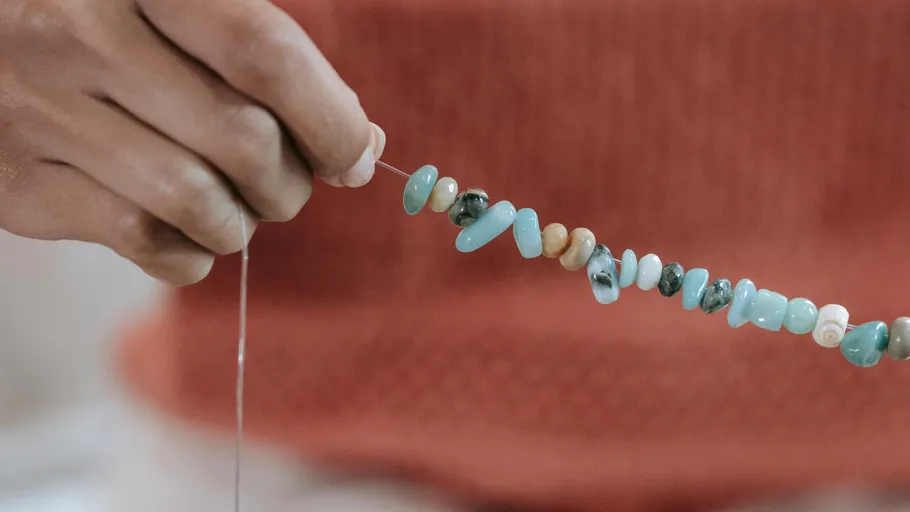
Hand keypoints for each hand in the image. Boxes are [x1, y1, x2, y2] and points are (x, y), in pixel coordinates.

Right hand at [0, 0, 384, 284]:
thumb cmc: (116, 26)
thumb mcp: (185, 10)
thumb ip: (271, 63)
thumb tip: (362, 147)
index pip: (265, 55)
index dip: (331, 120)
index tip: (355, 158)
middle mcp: (78, 32)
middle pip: (242, 140)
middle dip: (291, 184)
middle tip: (285, 185)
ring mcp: (38, 108)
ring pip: (196, 201)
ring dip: (241, 223)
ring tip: (236, 209)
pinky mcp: (19, 181)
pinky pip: (144, 241)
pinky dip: (191, 253)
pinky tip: (190, 232)